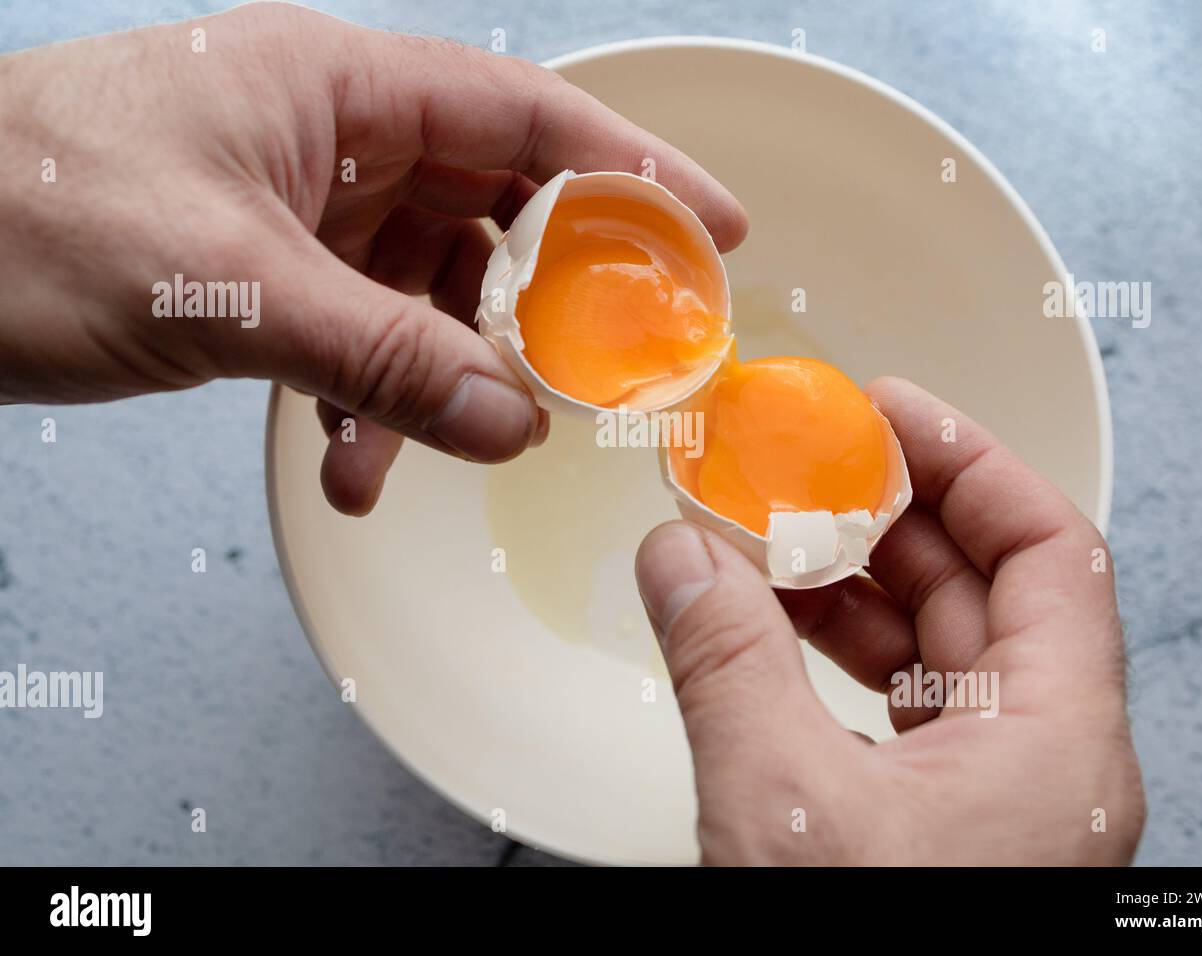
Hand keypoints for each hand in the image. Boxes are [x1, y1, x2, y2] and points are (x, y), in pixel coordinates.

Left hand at [0, 3, 745, 513]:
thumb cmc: (20, 215)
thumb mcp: (226, 292)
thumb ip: (381, 358)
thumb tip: (513, 420)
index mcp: (335, 89)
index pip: (524, 114)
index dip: (633, 168)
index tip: (711, 231)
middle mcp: (332, 136)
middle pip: (492, 208)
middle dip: (544, 302)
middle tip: (601, 374)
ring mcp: (301, 205)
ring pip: (426, 292)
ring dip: (436, 381)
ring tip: (421, 452)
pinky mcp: (266, 269)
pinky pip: (361, 335)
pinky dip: (371, 403)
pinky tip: (353, 465)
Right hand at [635, 377, 1144, 864]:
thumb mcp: (785, 803)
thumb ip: (728, 665)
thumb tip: (681, 557)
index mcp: (1058, 740)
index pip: (1049, 548)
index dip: (968, 461)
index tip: (887, 412)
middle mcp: (1047, 764)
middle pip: (985, 592)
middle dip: (885, 520)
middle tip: (805, 469)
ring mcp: (1000, 804)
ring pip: (940, 658)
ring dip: (851, 595)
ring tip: (768, 550)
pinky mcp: (947, 837)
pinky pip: (907, 715)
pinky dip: (841, 666)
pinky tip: (772, 644)